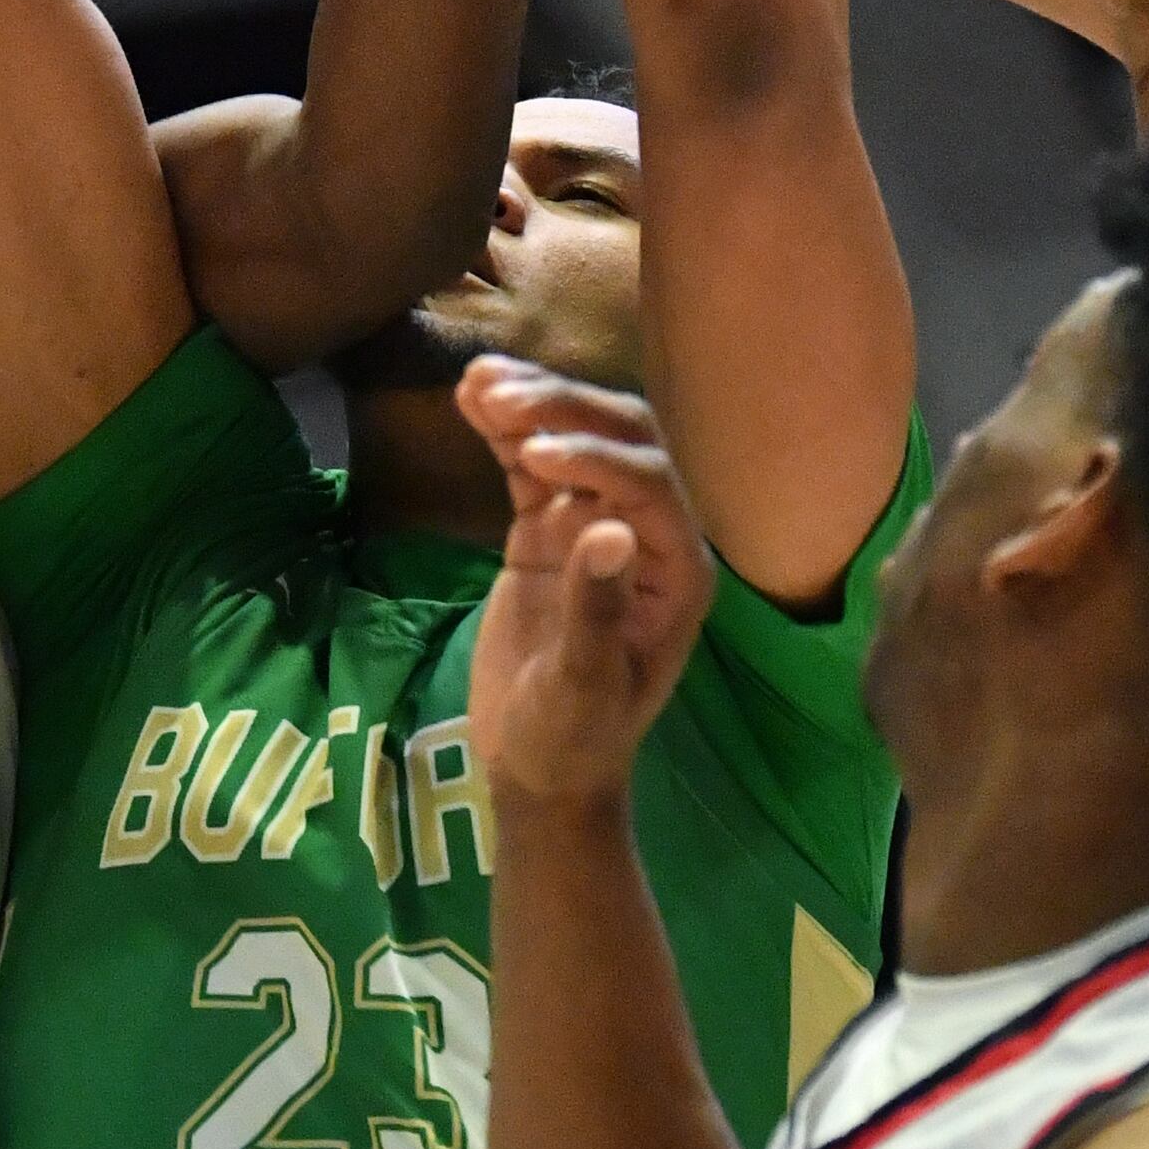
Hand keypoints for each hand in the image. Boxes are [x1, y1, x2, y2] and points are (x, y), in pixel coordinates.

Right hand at [452, 359, 711, 805]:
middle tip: (501, 396)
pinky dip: (504, 431)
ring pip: (577, 441)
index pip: (651, 486)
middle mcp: (649, 535)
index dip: (599, 460)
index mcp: (678, 570)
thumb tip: (612, 532)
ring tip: (477, 381)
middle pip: (622, 443)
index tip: (534, 455)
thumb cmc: (573, 740)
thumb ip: (598, 609)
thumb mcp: (584, 687)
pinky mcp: (550, 530)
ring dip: (533, 405)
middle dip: (566, 411)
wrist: (538, 768)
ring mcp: (596, 526)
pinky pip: (532, 467)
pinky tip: (470, 396)